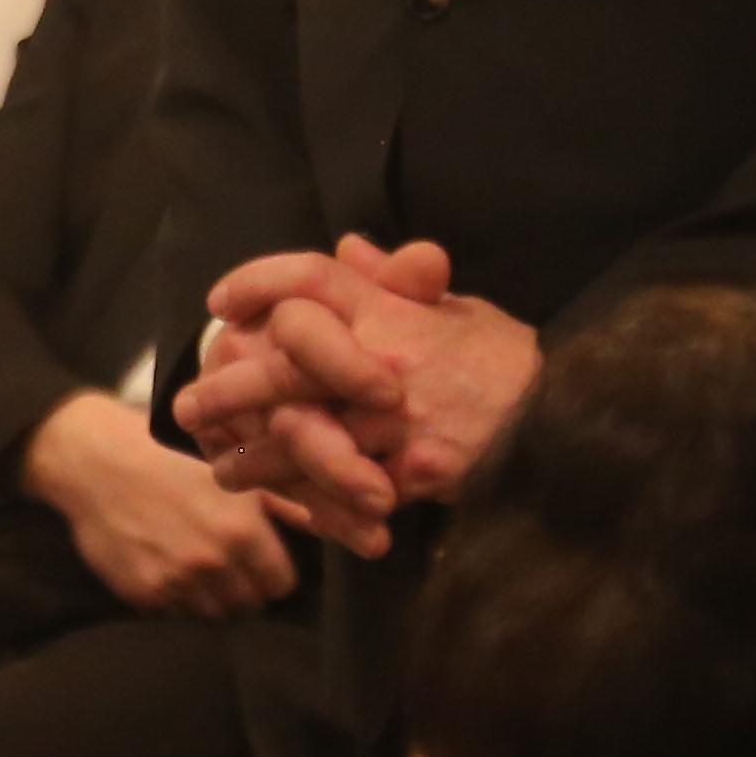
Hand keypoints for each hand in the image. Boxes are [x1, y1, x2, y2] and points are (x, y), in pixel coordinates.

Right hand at [20, 390, 301, 616]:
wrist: (90, 458)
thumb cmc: (163, 449)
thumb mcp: (226, 462)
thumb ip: (281, 497)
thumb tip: (335, 513)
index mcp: (242, 529)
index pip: (282, 583)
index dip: (273, 569)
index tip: (261, 555)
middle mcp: (214, 562)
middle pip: (251, 603)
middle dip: (245, 585)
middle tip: (228, 558)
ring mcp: (177, 583)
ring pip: (216, 614)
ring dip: (212, 595)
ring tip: (196, 561)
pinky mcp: (145, 596)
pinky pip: (176, 612)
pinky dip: (176, 595)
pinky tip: (165, 561)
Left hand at [181, 239, 534, 552]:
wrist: (568, 423)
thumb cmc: (510, 363)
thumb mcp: (458, 307)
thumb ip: (398, 282)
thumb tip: (350, 249)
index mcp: (394, 312)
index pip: (312, 280)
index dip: (260, 282)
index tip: (221, 301)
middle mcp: (384, 362)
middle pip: (284, 365)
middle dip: (229, 385)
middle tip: (187, 405)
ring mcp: (396, 422)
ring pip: (301, 437)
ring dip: (253, 457)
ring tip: (222, 468)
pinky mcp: (412, 476)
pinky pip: (343, 491)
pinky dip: (308, 501)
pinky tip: (282, 506)